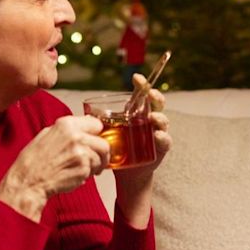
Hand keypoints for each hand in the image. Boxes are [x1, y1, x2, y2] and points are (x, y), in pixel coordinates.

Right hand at [0, 115, 108, 220]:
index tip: (96, 140)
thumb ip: (68, 129)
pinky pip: (94, 170)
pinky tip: (75, 174)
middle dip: (101, 153)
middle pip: (104, 143)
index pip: (96, 124)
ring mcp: (81, 153)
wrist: (28, 181)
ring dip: (95, 165)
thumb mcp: (47, 134)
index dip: (96, 134)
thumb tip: (85, 125)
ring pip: (101, 158)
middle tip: (97, 159)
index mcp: (67, 125)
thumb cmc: (34, 160)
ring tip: (82, 168)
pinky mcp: (83, 169)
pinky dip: (88, 174)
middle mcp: (76, 136)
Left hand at [113, 74, 170, 228]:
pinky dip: (163, 138)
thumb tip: (84, 109)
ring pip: (163, 120)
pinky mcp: (161, 148)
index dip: (142, 84)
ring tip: (153, 118)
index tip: (137, 78)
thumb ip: (101, 120)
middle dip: (155, 96)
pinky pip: (165, 141)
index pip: (142, 94)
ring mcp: (157, 132)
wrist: (126, 171)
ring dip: (159, 117)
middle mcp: (150, 119)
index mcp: (138, 112)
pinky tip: (158, 136)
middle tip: (149, 94)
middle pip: (157, 103)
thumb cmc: (117, 146)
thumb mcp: (109, 130)